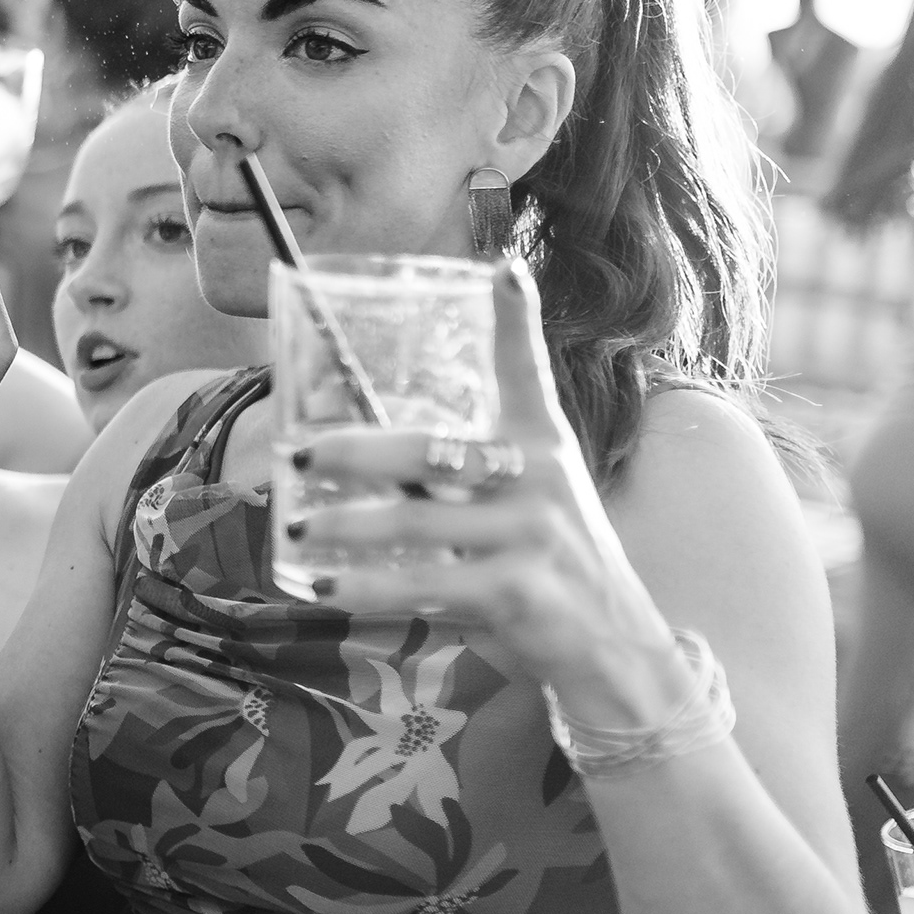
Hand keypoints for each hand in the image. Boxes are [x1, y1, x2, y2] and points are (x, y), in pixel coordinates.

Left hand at [281, 261, 676, 709]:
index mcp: (542, 445)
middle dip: (356, 451)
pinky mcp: (518, 592)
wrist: (617, 644)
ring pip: (418, 522)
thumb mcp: (532, 495)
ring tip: (297, 530)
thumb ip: (470, 464)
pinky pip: (426, 586)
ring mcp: (531, 536)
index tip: (504, 269)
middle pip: (433, 451)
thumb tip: (375, 443)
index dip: (517, 320)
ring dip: (347, 528)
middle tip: (296, 456)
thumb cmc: (553, 561)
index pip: (528, 373)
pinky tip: (327, 588)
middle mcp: (540, 480)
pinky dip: (369, 589)